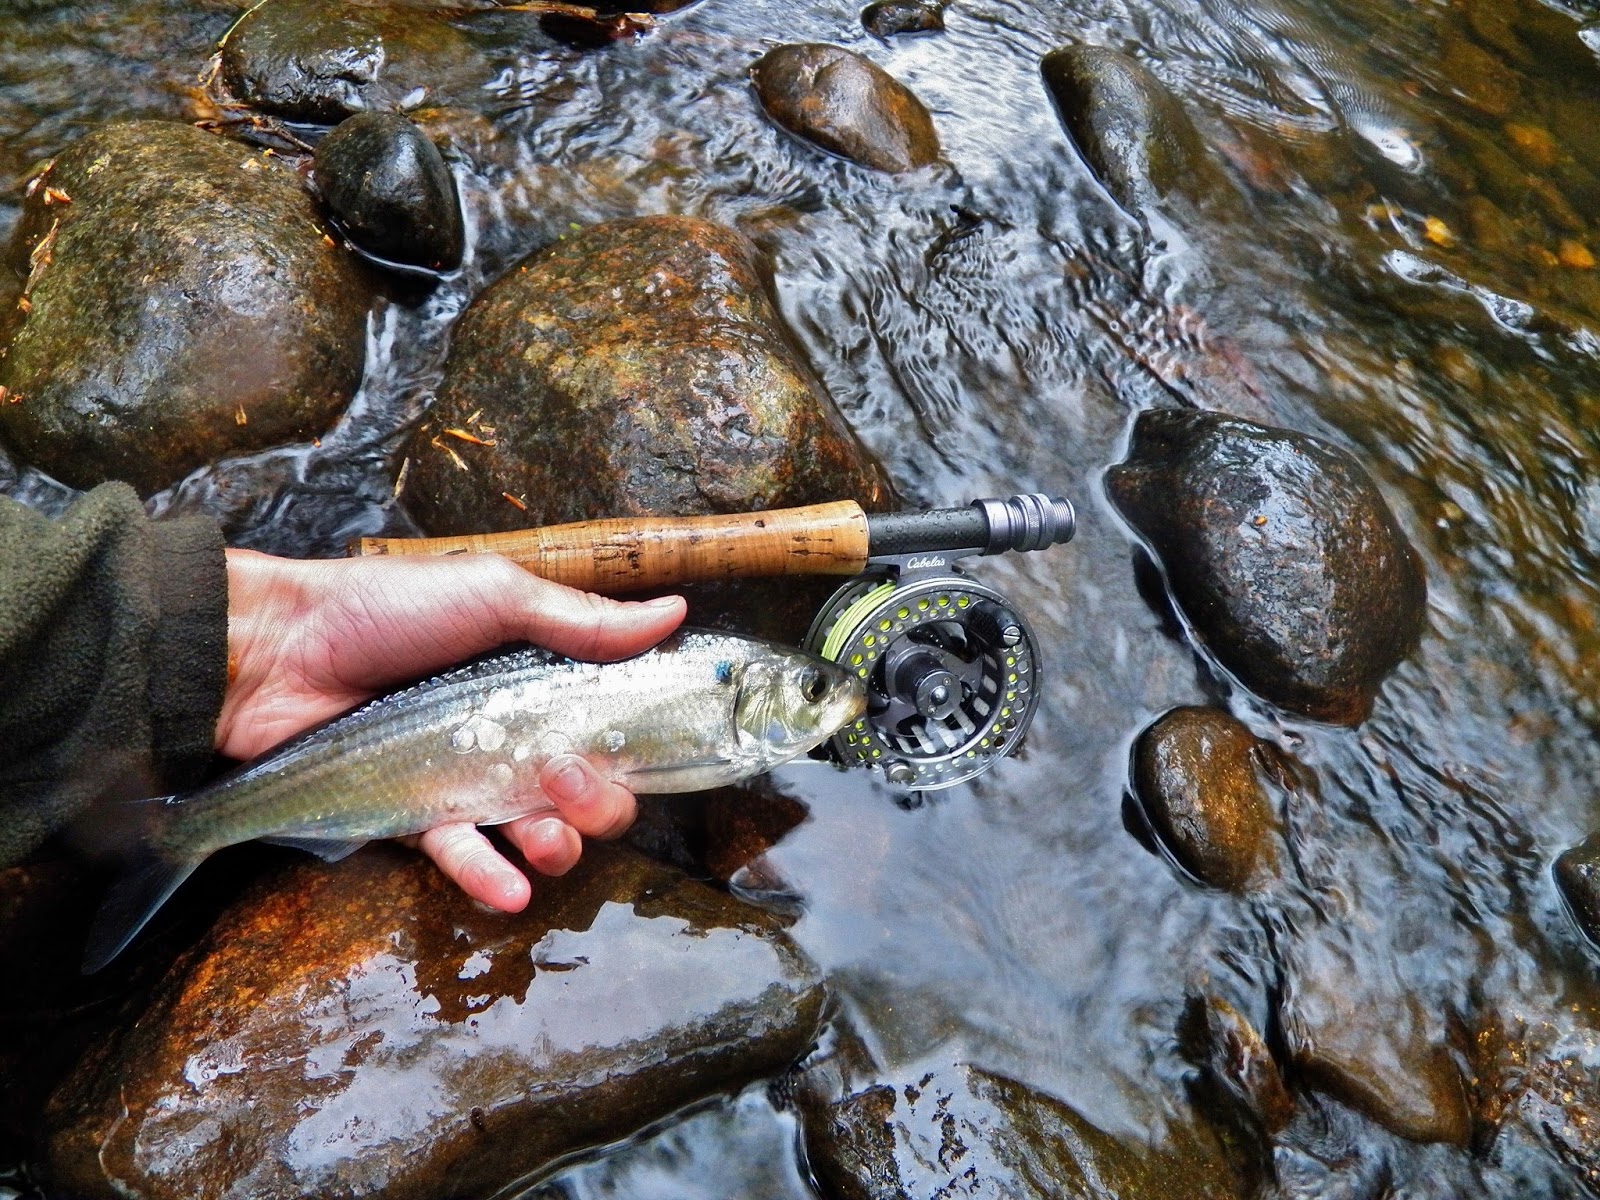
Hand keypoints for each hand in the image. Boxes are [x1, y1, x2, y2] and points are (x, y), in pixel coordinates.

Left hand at [217, 549, 684, 909]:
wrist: (272, 651)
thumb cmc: (382, 609)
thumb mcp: (493, 594)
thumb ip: (580, 619)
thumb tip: (672, 613)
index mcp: (535, 677)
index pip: (608, 723)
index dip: (635, 745)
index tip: (651, 750)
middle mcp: (509, 732)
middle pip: (584, 788)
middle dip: (601, 800)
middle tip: (575, 782)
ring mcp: (463, 778)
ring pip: (534, 831)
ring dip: (557, 843)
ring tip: (548, 836)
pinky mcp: (414, 815)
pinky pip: (462, 856)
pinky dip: (491, 878)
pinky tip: (514, 890)